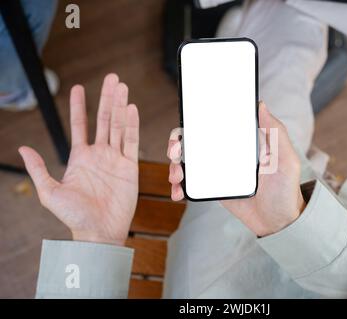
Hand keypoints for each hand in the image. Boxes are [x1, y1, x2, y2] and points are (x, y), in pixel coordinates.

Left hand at [19, 74, 138, 245]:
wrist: (99, 231)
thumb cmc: (74, 216)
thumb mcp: (49, 193)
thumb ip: (38, 169)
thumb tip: (24, 148)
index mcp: (80, 157)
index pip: (79, 125)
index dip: (79, 106)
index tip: (79, 87)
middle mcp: (99, 154)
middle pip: (104, 119)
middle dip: (106, 98)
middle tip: (111, 78)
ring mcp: (115, 159)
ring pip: (119, 126)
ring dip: (120, 106)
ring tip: (122, 87)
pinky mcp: (130, 166)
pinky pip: (132, 141)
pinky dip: (132, 125)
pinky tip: (131, 109)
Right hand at [167, 102, 304, 236]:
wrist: (278, 224)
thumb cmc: (286, 190)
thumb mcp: (286, 159)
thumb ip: (276, 133)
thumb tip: (261, 105)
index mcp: (242, 143)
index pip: (215, 126)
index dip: (196, 123)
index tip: (185, 125)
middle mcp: (228, 155)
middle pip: (195, 143)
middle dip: (177, 144)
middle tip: (175, 151)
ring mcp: (218, 173)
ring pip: (189, 163)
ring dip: (175, 165)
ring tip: (176, 176)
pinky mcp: (214, 189)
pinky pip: (193, 184)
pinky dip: (180, 186)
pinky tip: (178, 191)